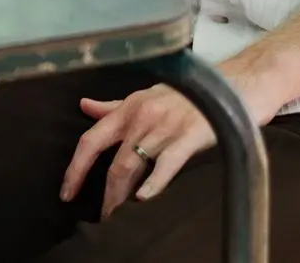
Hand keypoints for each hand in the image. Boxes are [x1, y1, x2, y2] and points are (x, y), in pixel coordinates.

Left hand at [59, 58, 287, 216]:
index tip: (66, 192)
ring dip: (122, 196)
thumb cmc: (188, 93)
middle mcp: (141, 115)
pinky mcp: (189, 135)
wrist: (233, 84)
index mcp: (128, 108)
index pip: (91, 140)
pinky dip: (153, 183)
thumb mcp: (147, 95)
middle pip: (112, 160)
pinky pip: (166, 163)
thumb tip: (84, 107)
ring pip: (132, 164)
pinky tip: (144, 199)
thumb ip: (115, 106)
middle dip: (103, 193)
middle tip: (100, 217)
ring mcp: (165, 125)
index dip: (75, 168)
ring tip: (119, 217)